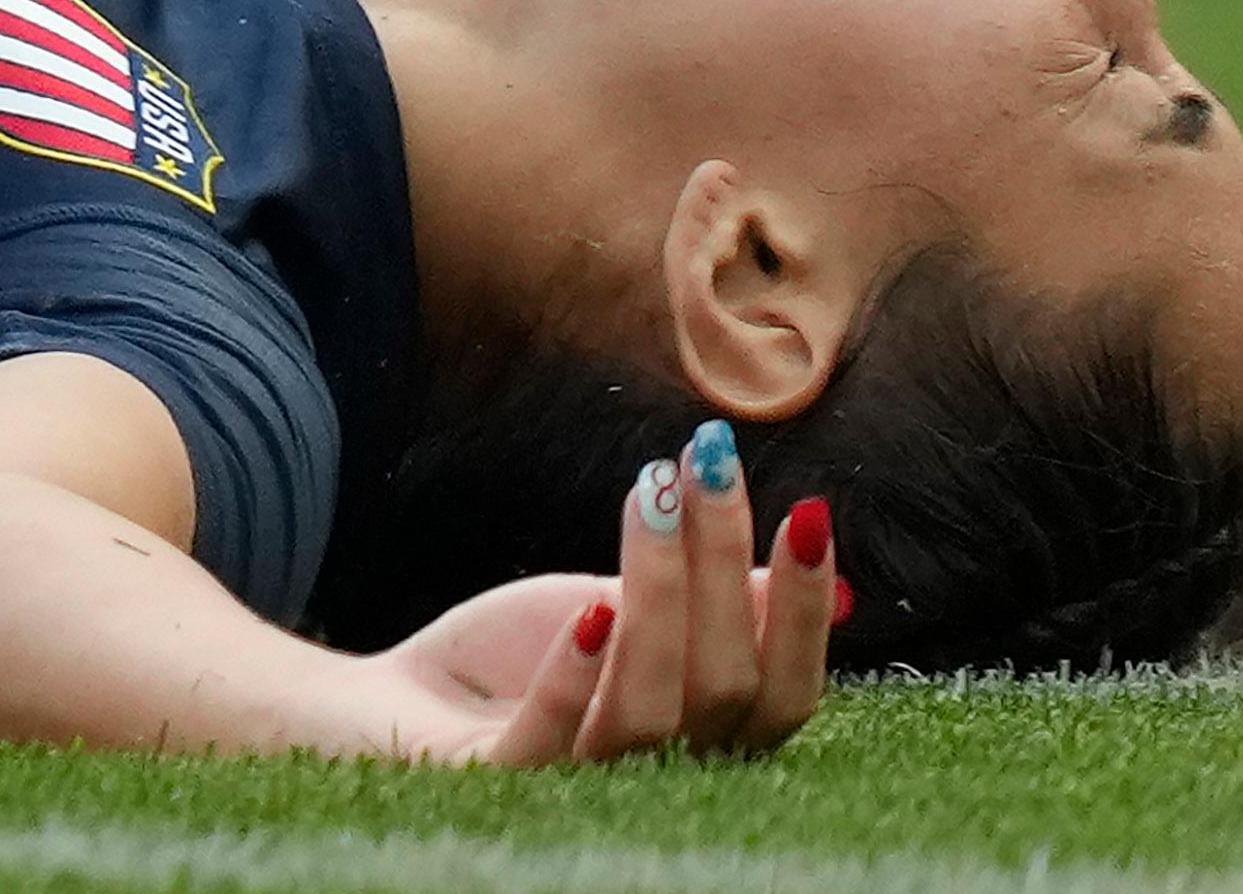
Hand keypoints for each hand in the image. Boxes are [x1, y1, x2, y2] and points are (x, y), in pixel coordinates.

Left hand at [364, 424, 839, 761]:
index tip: (809, 509)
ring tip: (647, 490)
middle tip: (705, 457)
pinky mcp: (494, 780)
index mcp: (703, 737)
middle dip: (723, 564)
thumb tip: (841, 592)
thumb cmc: (528, 654)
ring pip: (650, 711)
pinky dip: (574, 676)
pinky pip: (548, 744)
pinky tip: (587, 607)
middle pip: (724, 688)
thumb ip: (723, 611)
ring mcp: (575, 785)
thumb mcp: (633, 614)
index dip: (805, 612)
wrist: (402, 696)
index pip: (784, 693)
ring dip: (658, 591)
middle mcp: (656, 775)